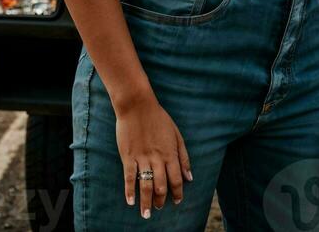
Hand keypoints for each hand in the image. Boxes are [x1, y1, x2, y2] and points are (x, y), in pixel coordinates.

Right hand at [115, 93, 192, 218]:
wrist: (137, 105)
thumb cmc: (158, 118)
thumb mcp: (176, 134)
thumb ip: (183, 156)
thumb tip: (190, 177)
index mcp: (170, 153)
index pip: (176, 180)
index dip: (177, 193)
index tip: (176, 201)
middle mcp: (157, 158)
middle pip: (161, 186)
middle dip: (161, 200)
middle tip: (159, 207)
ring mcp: (142, 158)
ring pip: (146, 185)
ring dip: (146, 202)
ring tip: (146, 213)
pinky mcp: (128, 156)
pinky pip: (129, 177)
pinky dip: (130, 191)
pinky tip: (130, 201)